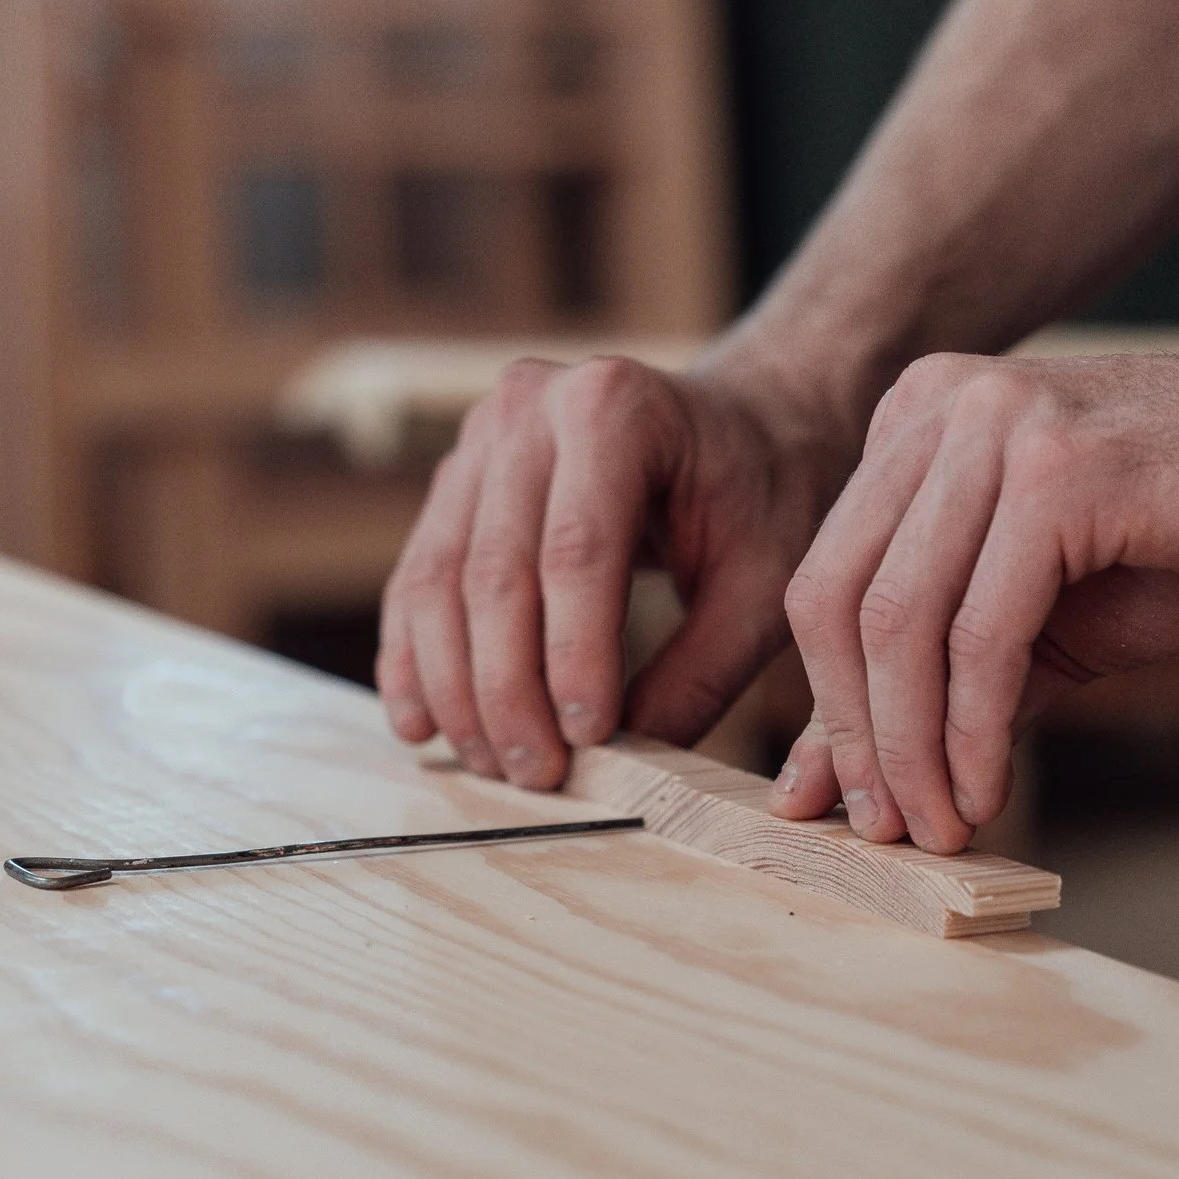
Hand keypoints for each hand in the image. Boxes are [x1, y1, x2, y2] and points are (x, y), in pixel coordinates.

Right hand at [378, 356, 835, 789]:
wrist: (747, 422)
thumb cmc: (764, 495)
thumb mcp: (760, 585)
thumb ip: (697, 674)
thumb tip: (620, 769)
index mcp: (616, 405)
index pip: (577, 553)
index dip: (572, 656)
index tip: (585, 739)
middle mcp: (530, 402)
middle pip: (496, 571)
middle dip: (507, 689)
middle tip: (534, 775)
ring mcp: (479, 436)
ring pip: (439, 581)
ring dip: (455, 686)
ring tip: (489, 765)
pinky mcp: (454, 478)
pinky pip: (417, 578)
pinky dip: (414, 659)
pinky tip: (423, 726)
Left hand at [767, 344, 1178, 851]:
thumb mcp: (1042, 613)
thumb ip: (944, 680)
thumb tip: (845, 783)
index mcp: (916, 421)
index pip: (826, 581)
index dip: (830, 704)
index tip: (848, 798)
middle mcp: (939, 408)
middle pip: (837, 602)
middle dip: (854, 735)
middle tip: (885, 825)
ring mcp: (995, 429)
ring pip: (899, 623)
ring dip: (911, 748)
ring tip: (939, 824)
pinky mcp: (1059, 474)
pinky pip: (981, 633)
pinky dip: (973, 729)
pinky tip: (989, 787)